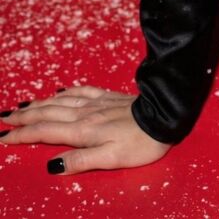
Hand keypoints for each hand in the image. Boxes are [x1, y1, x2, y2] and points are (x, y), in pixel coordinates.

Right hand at [0, 85, 170, 174]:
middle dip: (23, 117)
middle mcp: (85, 114)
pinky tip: (59, 91)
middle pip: (47, 114)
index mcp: (82, 131)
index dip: (21, 135)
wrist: (165, 116)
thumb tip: (52, 165)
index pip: (44, 133)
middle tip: (2, 118)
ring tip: (21, 106)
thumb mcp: (110, 159)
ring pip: (60, 101)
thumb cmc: (140, 143)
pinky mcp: (108, 96)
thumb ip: (81, 160)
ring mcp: (96, 103)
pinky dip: (66, 91)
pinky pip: (81, 91)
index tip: (2, 136)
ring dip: (38, 104)